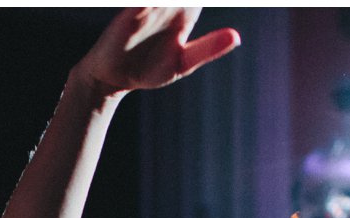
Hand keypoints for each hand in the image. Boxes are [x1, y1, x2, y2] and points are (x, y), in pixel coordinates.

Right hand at [71, 7, 240, 99]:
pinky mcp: (133, 10)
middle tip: (191, 8)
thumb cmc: (149, 70)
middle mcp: (170, 3)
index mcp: (187, 11)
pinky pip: (146, 2)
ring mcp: (152, 4)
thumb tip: (237, 37)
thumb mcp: (182, 62)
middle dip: (189, 1)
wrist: (112, 78)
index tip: (221, 1)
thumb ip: (209, 48)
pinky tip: (155, 6)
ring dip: (169, 1)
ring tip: (167, 5)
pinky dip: (152, 4)